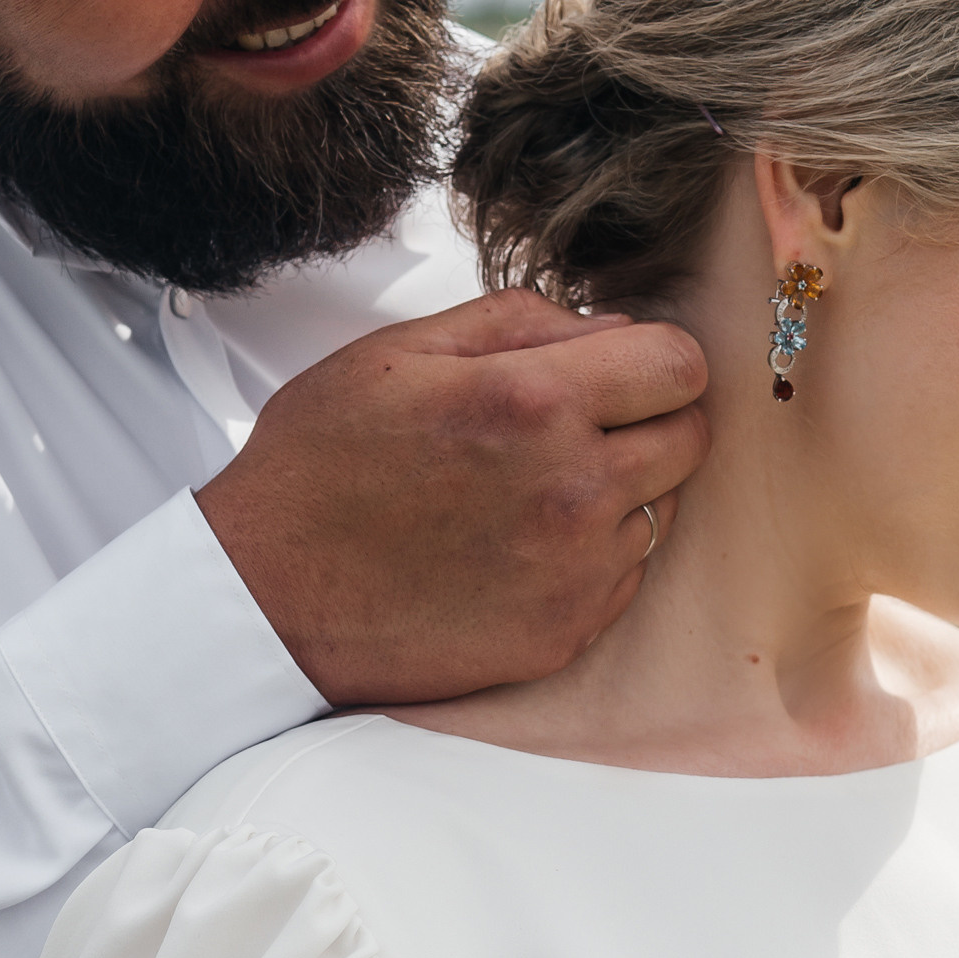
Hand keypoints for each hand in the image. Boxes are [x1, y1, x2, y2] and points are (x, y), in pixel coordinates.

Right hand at [195, 289, 709, 703]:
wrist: (267, 596)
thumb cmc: (320, 465)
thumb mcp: (401, 352)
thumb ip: (521, 323)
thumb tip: (609, 330)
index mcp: (536, 402)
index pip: (680, 366)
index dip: (653, 359)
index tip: (618, 370)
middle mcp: (573, 489)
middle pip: (690, 438)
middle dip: (649, 419)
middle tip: (580, 426)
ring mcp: (574, 572)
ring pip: (663, 511)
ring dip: (620, 493)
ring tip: (534, 491)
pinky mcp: (563, 634)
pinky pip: (623, 578)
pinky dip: (591, 558)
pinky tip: (521, 547)